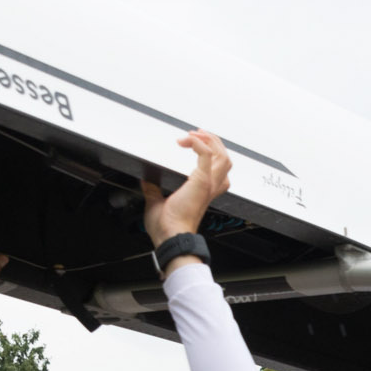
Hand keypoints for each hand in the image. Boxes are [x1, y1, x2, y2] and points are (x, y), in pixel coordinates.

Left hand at [141, 131, 232, 247]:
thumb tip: (145, 180)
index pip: (219, 171)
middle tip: (197, 134)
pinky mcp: (201, 181)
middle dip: (213, 142)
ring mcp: (207, 184)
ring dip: (209, 140)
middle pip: (225, 159)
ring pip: (222, 155)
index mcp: (202, 193)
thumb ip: (152, 189)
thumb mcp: (156, 203)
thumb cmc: (167, 229)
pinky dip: (197, 143)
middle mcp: (209, 187)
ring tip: (194, 134)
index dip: (212, 155)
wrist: (171, 237)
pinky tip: (185, 140)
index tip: (196, 144)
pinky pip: (206, 154)